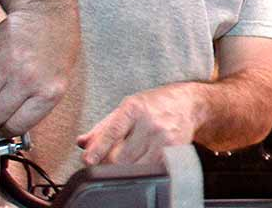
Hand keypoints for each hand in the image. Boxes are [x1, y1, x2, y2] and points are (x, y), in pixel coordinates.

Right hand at [0, 5, 79, 135]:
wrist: (46, 11)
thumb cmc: (57, 46)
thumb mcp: (58, 79)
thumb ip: (36, 103)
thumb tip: (9, 127)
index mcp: (49, 91)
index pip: (16, 126)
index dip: (5, 130)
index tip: (1, 128)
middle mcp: (27, 81)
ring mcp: (5, 66)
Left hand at [76, 82, 205, 165]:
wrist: (189, 103)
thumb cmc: (154, 104)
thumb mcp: (127, 108)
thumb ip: (103, 127)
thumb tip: (82, 143)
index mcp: (134, 108)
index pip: (112, 132)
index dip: (98, 149)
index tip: (87, 160)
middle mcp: (150, 122)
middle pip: (120, 156)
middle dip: (107, 163)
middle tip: (104, 161)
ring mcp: (164, 138)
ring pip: (135, 167)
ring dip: (124, 169)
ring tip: (124, 160)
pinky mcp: (175, 150)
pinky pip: (151, 169)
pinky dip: (142, 169)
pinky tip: (142, 159)